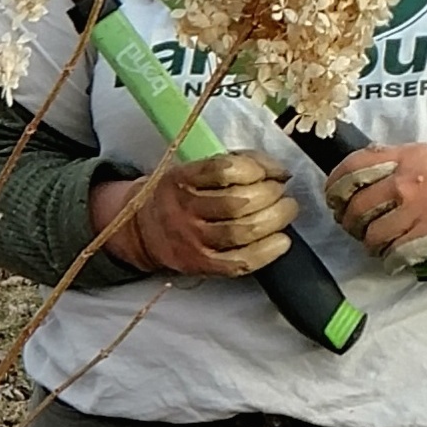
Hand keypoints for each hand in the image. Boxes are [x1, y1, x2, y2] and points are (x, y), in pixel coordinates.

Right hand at [91, 151, 296, 277]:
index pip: (223, 170)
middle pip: (237, 202)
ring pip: (241, 231)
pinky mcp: (200, 264)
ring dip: (275, 220)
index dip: (256, 169)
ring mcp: (191, 239)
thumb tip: (279, 171)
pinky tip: (281, 241)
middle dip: (271, 195)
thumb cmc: (180, 194)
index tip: (273, 172)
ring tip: (286, 211)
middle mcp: (183, 209)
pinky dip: (267, 252)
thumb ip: (235, 162)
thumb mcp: (194, 169)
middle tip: (281, 193)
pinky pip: (238, 262)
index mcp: (180, 179)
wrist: (141, 231)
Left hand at [324, 142, 426, 270]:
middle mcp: (411, 178)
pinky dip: (391, 259)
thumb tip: (351, 177)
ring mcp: (422, 206)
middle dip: (350, 221)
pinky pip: (393, 251)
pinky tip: (398, 256)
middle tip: (357, 229)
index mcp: (408, 155)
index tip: (334, 201)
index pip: (354, 167)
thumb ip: (394, 164)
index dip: (335, 187)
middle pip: (357, 204)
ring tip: (382, 244)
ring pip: (372, 232)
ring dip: (371, 243)